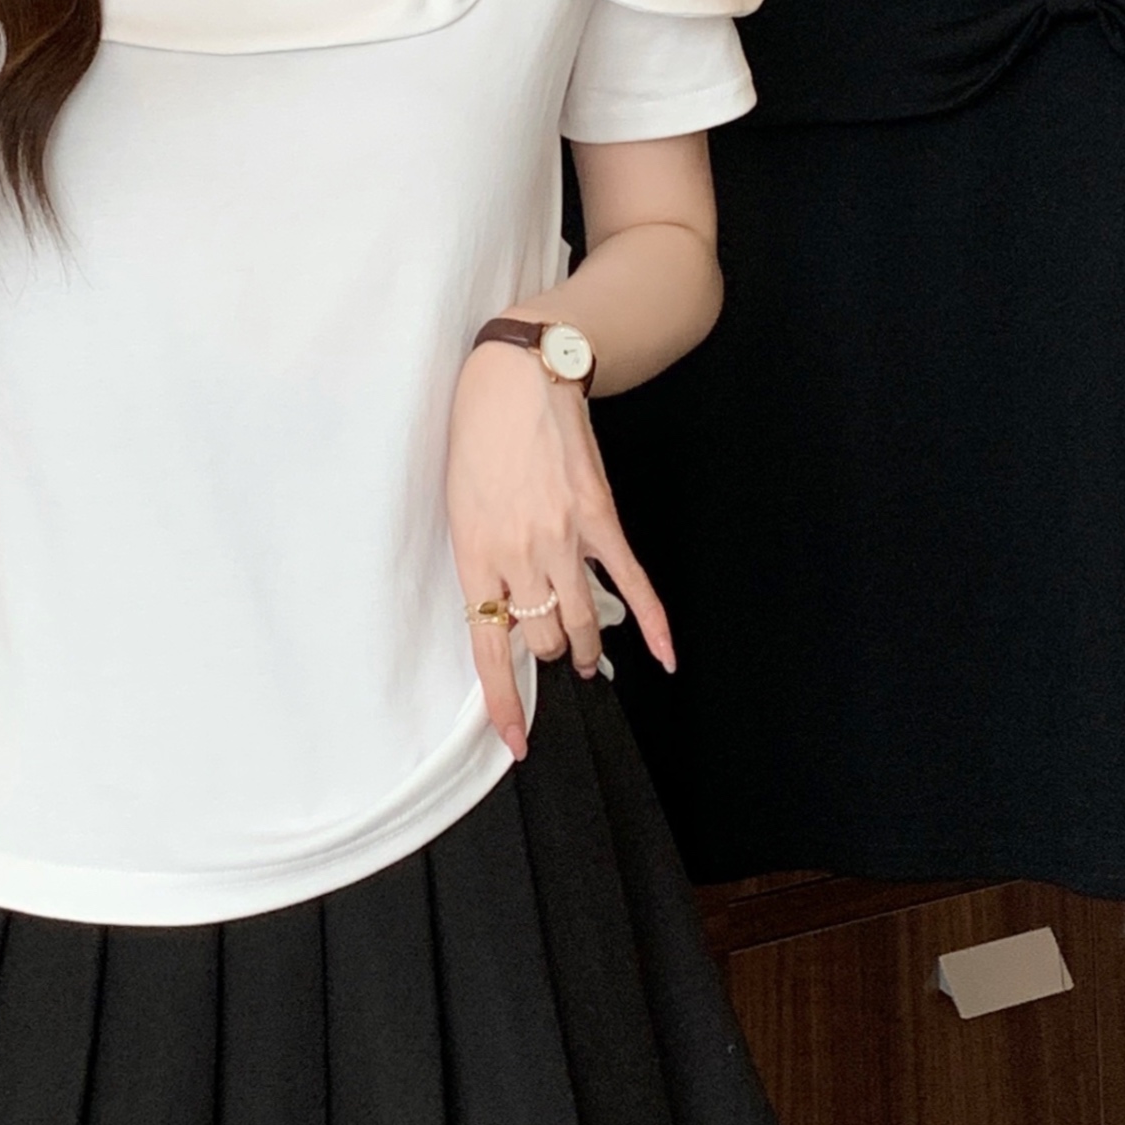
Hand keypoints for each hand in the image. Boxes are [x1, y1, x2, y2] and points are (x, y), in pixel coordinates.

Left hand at [446, 341, 675, 759]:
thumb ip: (483, 563)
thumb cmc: (476, 439)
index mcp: (475, 556)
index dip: (505, 705)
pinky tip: (664, 655)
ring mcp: (564, 539)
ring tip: (589, 660)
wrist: (516, 379)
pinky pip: (632, 583)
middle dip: (550, 653)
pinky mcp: (600, 518)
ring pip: (582, 622)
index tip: (515, 744)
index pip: (489, 651)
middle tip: (554, 651)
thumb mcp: (460, 508)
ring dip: (588, 650)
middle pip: (544, 639)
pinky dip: (652, 623)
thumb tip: (506, 611)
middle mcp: (520, 556)